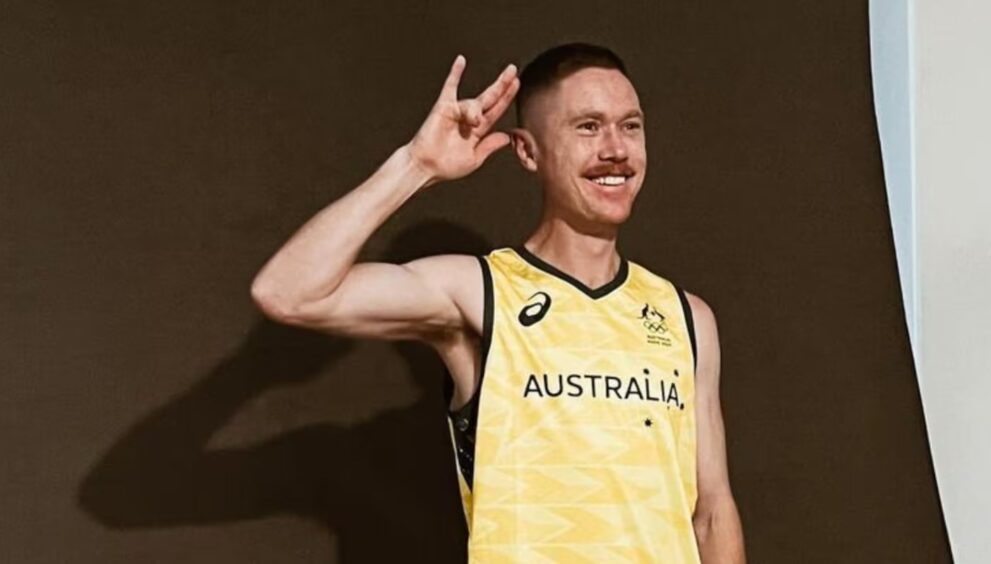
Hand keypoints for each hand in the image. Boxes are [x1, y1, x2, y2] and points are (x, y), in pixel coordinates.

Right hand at [407, 55, 519, 186]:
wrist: (425, 166)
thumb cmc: (446, 166)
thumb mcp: (474, 159)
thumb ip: (489, 146)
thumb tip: (506, 137)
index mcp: (478, 131)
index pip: (496, 110)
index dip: (506, 97)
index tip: (516, 83)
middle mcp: (468, 118)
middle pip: (490, 97)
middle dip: (502, 84)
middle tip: (513, 70)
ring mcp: (456, 111)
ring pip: (473, 104)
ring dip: (475, 112)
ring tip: (474, 123)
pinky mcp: (443, 107)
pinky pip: (450, 87)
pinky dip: (455, 74)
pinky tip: (461, 61)